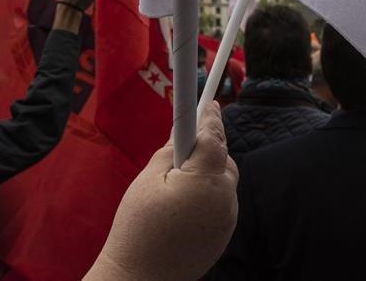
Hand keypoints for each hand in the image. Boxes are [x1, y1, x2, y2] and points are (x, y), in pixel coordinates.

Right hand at [85, 103, 239, 280]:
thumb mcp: (147, 180)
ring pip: (224, 182)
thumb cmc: (138, 228)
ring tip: (178, 181)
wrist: (141, 279)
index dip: (211, 118)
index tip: (210, 103)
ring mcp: (228, 220)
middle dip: (207, 149)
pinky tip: (184, 203)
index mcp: (204, 180)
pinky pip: (221, 203)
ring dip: (208, 174)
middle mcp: (224, 199)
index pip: (214, 137)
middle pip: (222, 160)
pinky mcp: (224, 236)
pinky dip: (209, 196)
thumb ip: (169, 153)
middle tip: (185, 145)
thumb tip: (183, 136)